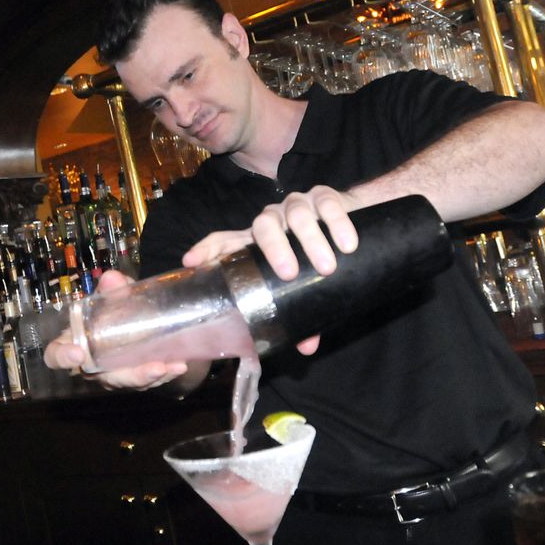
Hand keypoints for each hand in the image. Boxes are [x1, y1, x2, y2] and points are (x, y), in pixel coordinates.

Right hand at [42, 270, 189, 389]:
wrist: (134, 322)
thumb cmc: (112, 309)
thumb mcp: (110, 297)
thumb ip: (111, 289)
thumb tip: (113, 278)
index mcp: (75, 342)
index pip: (55, 356)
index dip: (62, 358)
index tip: (77, 354)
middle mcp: (92, 364)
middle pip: (103, 377)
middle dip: (129, 376)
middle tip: (152, 368)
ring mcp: (113, 374)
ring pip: (129, 382)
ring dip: (151, 377)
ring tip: (171, 366)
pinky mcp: (134, 378)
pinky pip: (147, 381)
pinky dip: (164, 374)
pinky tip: (179, 365)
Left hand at [180, 186, 364, 356]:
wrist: (354, 226)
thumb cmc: (316, 259)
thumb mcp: (303, 284)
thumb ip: (301, 311)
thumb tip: (307, 347)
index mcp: (258, 241)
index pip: (225, 242)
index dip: (206, 250)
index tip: (190, 262)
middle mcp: (273, 220)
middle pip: (262, 226)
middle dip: (274, 249)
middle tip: (289, 274)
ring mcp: (297, 205)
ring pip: (297, 215)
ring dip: (311, 240)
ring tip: (326, 267)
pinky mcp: (326, 197)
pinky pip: (328, 206)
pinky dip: (337, 224)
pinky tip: (347, 244)